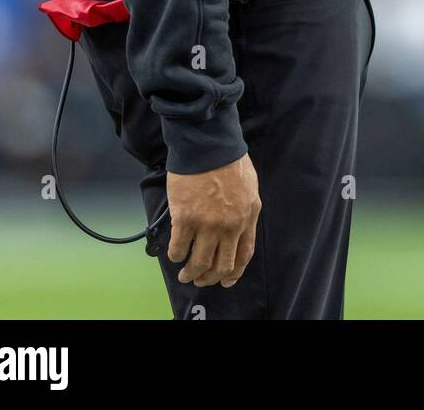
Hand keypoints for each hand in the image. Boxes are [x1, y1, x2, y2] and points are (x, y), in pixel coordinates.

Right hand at [166, 155, 260, 287]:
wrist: (208, 143)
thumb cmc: (227, 158)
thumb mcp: (248, 186)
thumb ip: (243, 210)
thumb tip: (235, 227)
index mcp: (248, 215)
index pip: (244, 254)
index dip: (234, 272)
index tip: (226, 280)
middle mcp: (230, 225)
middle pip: (222, 265)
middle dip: (211, 278)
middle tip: (201, 280)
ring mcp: (208, 224)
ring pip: (200, 262)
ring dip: (191, 273)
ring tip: (185, 274)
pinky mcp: (185, 218)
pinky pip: (179, 247)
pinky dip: (176, 255)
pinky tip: (175, 254)